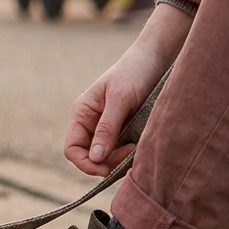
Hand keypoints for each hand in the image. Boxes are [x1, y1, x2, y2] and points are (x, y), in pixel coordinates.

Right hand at [64, 4, 192, 175]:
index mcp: (82, 114)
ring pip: (107, 157)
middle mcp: (92, 124)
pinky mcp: (125, 131)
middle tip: (130, 152)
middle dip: (107, 162)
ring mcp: (109, 129)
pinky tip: (141, 146)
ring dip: (120, 159)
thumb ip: (106, 129)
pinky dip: (129, 154)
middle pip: (90, 157)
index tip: (106, 169)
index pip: (72, 148)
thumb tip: (95, 158)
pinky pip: (121, 151)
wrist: (156, 59)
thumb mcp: (119, 100)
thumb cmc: (133, 73)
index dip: (84, 163)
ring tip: (138, 147)